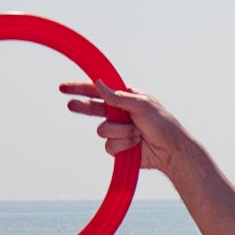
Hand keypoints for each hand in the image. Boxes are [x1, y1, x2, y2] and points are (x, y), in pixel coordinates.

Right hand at [59, 76, 191, 179]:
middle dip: (83, 107)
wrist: (171, 151)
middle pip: (93, 108)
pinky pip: (109, 146)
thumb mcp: (141, 105)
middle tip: (70, 105)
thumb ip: (117, 97)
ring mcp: (118, 130)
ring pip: (102, 130)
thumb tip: (99, 83)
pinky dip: (122, 145)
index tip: (64, 88)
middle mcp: (119, 113)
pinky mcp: (119, 147)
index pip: (99, 89)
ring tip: (137, 133)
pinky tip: (136, 145)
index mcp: (126, 97)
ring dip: (120, 132)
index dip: (81, 88)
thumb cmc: (162, 124)